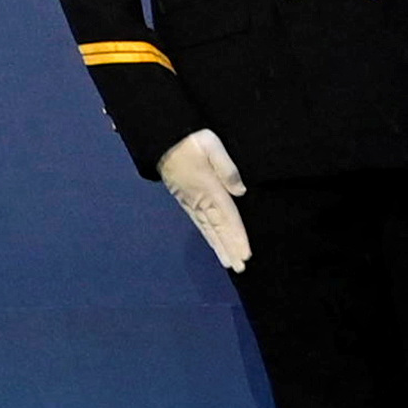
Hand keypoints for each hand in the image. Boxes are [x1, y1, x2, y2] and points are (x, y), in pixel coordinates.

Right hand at [156, 128, 251, 275]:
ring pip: (208, 229)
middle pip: (219, 228)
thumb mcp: (211, 144)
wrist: (162, 140)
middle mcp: (200, 200)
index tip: (245, 254)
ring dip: (220, 247)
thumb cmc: (189, 140)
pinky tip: (215, 245)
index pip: (227, 217)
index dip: (237, 237)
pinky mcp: (186, 202)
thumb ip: (227, 168)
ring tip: (230, 264)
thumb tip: (240, 191)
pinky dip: (209, 237)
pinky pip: (200, 223)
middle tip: (241, 268)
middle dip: (230, 248)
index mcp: (208, 188)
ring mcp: (191, 202)